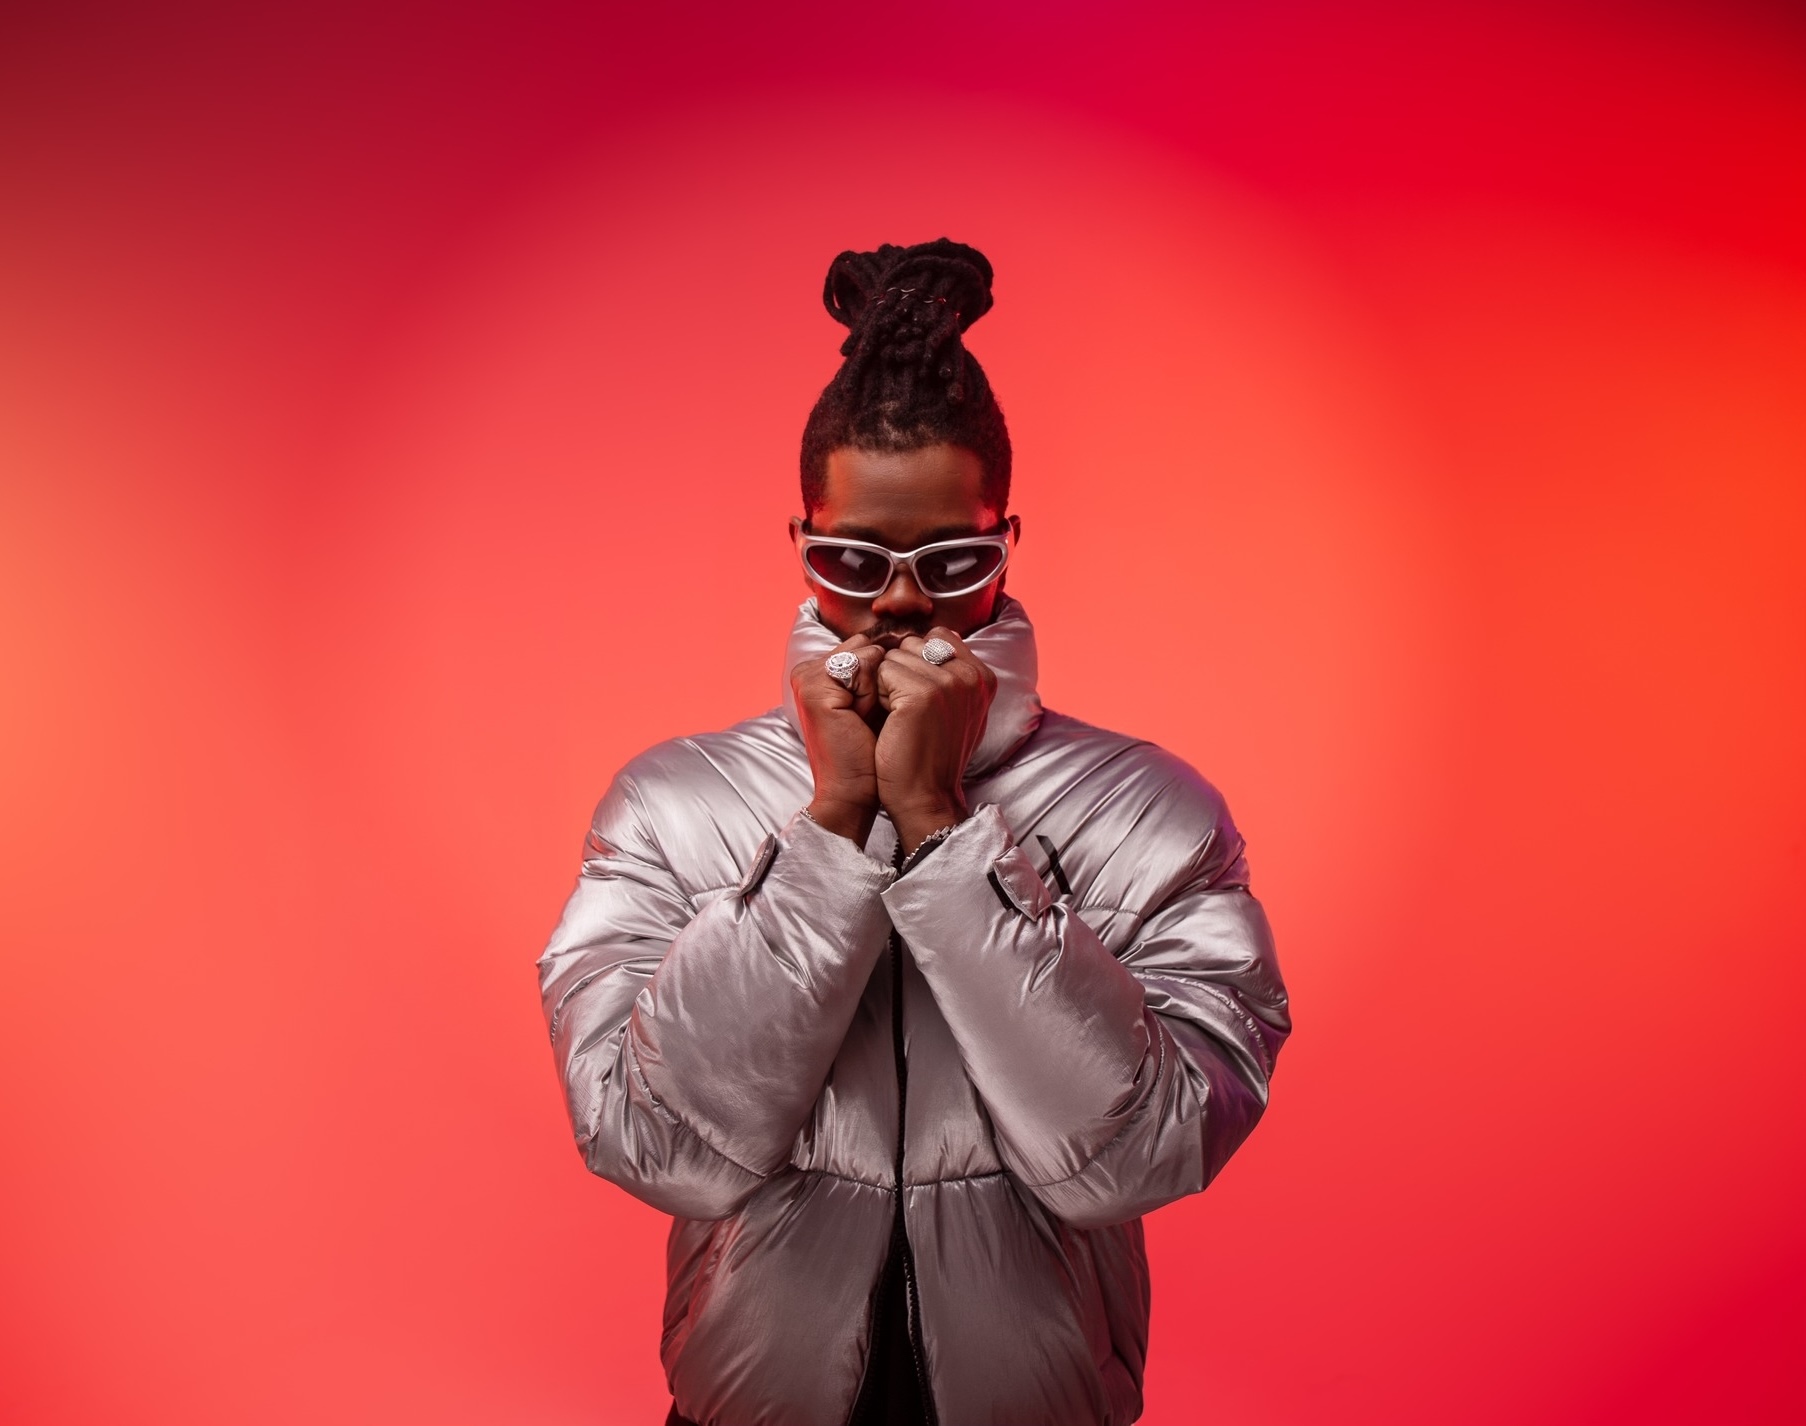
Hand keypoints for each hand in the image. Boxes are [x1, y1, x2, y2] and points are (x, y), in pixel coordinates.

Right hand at [790, 634, 886, 845]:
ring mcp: (808, 677)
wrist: (853, 792)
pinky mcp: (816, 690)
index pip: (866, 645)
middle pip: (868, 645)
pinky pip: (863, 666)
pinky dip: (874, 692)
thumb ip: (883, 668)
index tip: (881, 708)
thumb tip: (920, 637)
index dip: (889, 672)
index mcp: (819, 670)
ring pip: (869, 653)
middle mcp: (808, 668)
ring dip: (882, 685)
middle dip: (886, 676)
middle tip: (872, 716)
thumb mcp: (878, 701)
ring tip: (865, 719)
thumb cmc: (873, 752)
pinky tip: (861, 719)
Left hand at [874, 629, 996, 853]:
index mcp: (983, 675)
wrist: (926, 797)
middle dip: (901, 671)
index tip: (919, 698)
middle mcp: (971, 674)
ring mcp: (949, 683)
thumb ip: (953, 672)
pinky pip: (883, 672)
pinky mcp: (922, 694)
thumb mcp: (958, 709)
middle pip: (913, 644)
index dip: (916, 662)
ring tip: (901, 718)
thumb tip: (936, 638)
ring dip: (887, 684)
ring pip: (895, 657)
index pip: (937, 637)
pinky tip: (892, 722)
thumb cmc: (934, 755)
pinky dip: (878, 695)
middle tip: (909, 712)